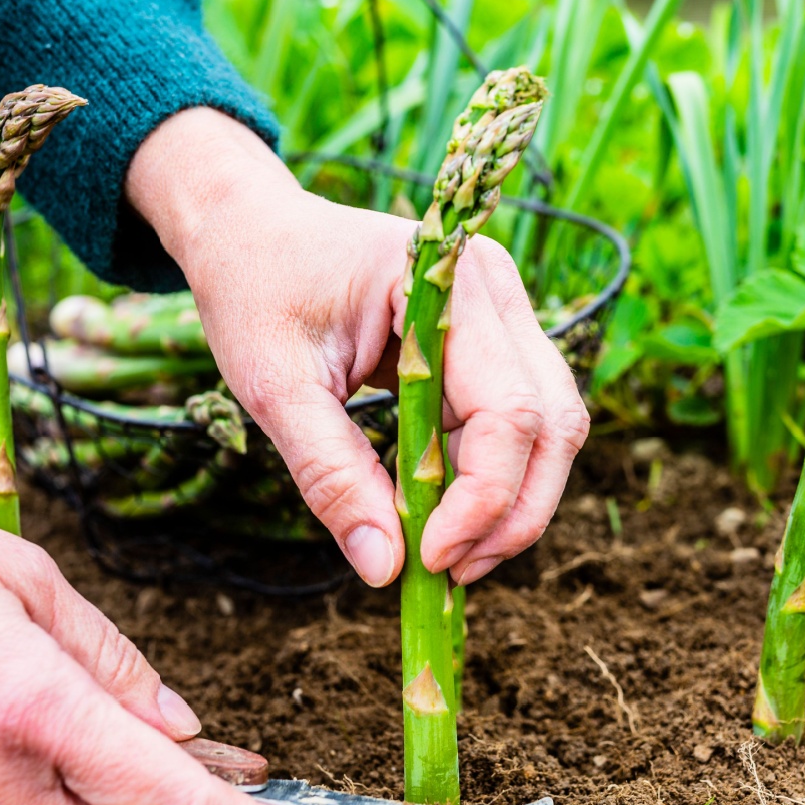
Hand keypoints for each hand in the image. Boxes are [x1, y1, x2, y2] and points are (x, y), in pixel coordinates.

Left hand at [127, 109, 588, 586]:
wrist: (251, 231)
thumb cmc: (256, 289)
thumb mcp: (273, 385)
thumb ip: (330, 474)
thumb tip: (385, 569)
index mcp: (448, 281)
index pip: (508, 409)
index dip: (483, 498)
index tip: (430, 560)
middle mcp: (496, 290)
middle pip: (552, 423)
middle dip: (512, 512)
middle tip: (449, 573)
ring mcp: (503, 316)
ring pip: (549, 429)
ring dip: (510, 503)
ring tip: (445, 555)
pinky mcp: (493, 345)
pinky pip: (517, 424)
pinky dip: (489, 480)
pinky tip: (440, 518)